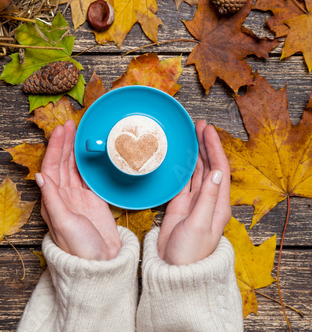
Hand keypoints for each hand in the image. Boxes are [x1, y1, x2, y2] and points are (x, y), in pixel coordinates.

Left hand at [35, 120, 120, 260]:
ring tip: (77, 131)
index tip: (60, 131)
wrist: (101, 263)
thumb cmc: (79, 248)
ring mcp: (78, 196)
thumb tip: (40, 176)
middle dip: (64, 142)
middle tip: (70, 123)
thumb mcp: (63, 223)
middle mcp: (63, 195)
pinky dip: (87, 161)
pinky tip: (88, 150)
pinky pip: (87, 174)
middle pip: (62, 162)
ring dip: (74, 148)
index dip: (54, 147)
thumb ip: (53, 199)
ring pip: (74, 166)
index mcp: (52, 200)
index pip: (51, 167)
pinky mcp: (92, 198)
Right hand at [158, 120, 230, 264]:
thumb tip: (216, 172)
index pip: (219, 168)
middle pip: (209, 165)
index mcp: (218, 204)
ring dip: (195, 151)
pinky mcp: (181, 205)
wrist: (174, 270)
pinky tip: (180, 155)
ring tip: (191, 133)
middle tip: (198, 124)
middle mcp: (209, 199)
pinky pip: (183, 179)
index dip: (214, 147)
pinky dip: (182, 165)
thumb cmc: (190, 254)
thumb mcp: (199, 225)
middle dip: (205, 144)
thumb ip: (207, 198)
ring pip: (197, 170)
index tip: (207, 130)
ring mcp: (195, 201)